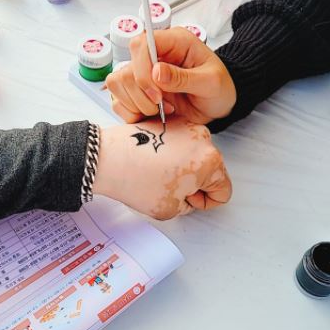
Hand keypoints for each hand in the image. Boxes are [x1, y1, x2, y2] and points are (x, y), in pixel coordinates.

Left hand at [93, 118, 231, 219]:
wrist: (107, 159)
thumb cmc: (136, 182)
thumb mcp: (170, 209)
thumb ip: (189, 205)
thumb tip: (190, 194)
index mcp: (211, 161)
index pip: (223, 190)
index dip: (204, 202)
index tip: (185, 201)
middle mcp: (203, 138)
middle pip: (210, 170)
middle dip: (194, 183)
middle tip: (167, 188)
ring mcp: (185, 126)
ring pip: (193, 156)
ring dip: (182, 167)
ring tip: (155, 173)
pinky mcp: (168, 120)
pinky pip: (178, 143)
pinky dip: (169, 152)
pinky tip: (150, 160)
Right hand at [105, 27, 236, 124]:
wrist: (218, 105)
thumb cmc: (219, 88)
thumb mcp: (211, 82)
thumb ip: (184, 77)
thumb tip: (156, 72)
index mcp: (172, 42)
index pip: (141, 44)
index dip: (142, 68)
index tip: (157, 92)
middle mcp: (153, 56)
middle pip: (125, 69)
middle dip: (141, 93)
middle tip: (162, 105)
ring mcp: (141, 74)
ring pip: (116, 84)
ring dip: (136, 104)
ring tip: (160, 110)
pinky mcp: (135, 93)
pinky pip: (117, 102)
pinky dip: (131, 113)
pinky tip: (150, 115)